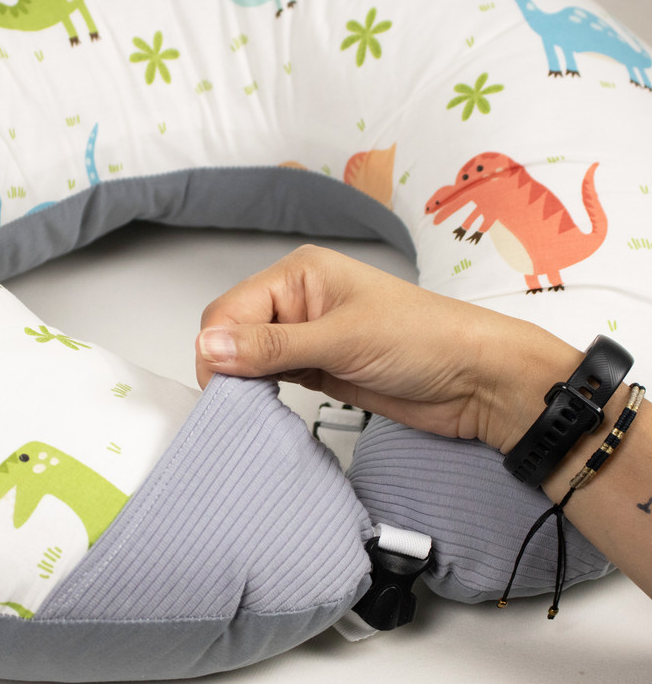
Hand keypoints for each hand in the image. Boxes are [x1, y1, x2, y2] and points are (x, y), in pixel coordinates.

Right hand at [196, 244, 580, 451]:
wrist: (476, 381)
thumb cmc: (425, 339)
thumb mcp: (343, 338)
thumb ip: (272, 346)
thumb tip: (208, 347)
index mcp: (300, 275)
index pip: (232, 308)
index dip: (216, 346)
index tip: (217, 387)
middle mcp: (298, 302)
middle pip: (235, 332)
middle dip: (226, 364)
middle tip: (231, 403)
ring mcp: (307, 338)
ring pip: (250, 357)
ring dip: (242, 382)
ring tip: (245, 408)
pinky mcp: (318, 369)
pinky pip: (272, 378)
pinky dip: (261, 393)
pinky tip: (261, 408)